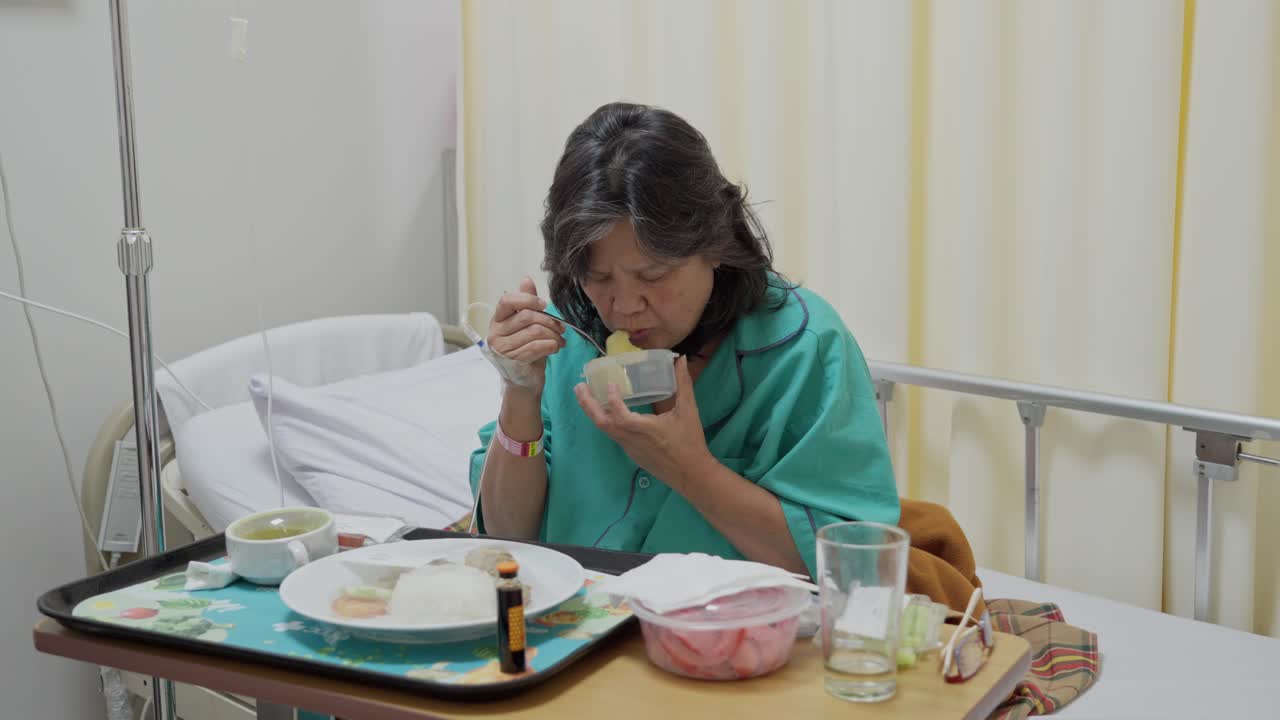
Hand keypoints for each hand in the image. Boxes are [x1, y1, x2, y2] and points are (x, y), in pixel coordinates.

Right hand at [487, 276, 564, 395]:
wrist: (524, 379)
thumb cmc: (526, 349)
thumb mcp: (527, 324)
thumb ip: (526, 303)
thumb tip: (526, 279)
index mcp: (497, 320)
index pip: (507, 301)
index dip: (527, 299)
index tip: (544, 304)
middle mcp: (495, 333)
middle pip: (527, 317)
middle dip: (550, 321)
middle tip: (561, 328)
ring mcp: (502, 349)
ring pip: (535, 332)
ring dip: (554, 335)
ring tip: (560, 340)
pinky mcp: (513, 361)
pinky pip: (537, 347)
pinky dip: (552, 346)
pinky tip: (556, 348)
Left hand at [574, 355, 713, 489]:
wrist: (691, 474)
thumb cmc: (690, 442)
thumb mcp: (688, 411)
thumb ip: (683, 383)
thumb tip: (680, 359)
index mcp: (644, 429)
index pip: (620, 414)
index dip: (612, 399)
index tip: (609, 384)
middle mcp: (631, 439)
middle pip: (601, 422)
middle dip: (587, 404)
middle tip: (579, 386)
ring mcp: (628, 448)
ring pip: (604, 429)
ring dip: (593, 411)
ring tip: (585, 395)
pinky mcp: (630, 453)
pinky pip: (612, 435)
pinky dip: (604, 420)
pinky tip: (604, 410)